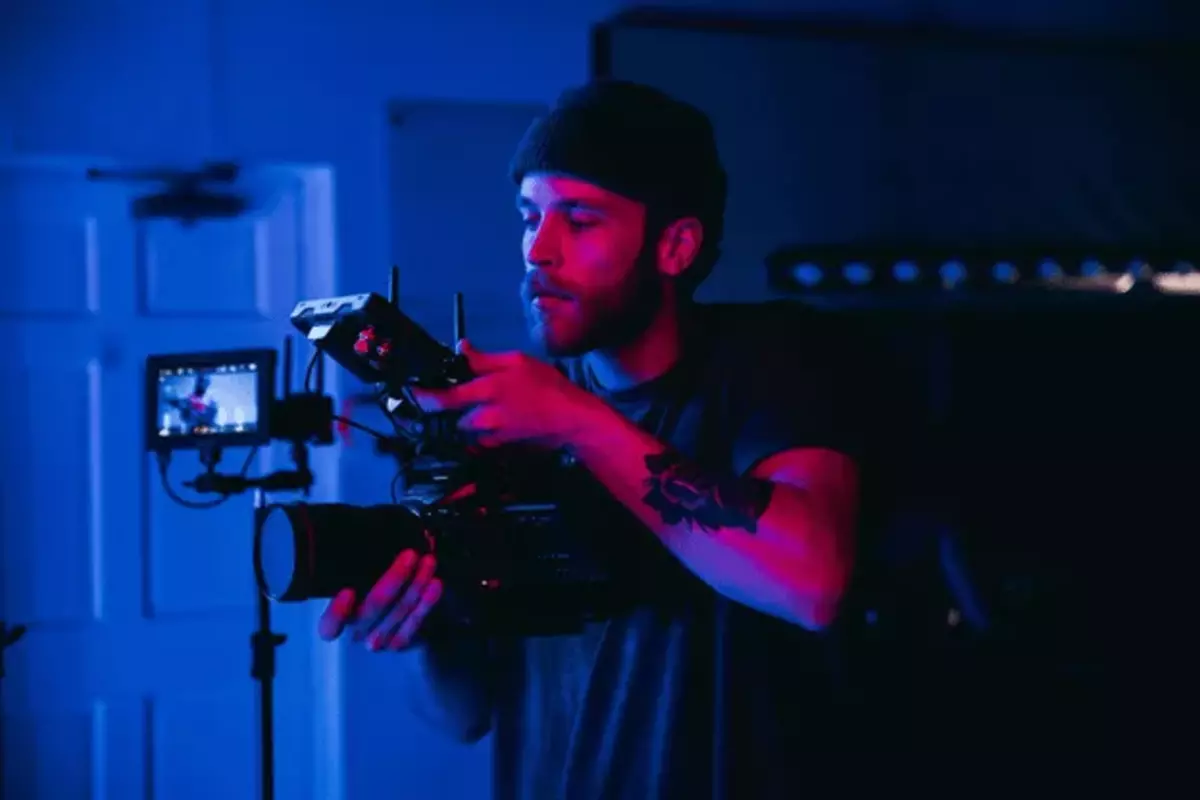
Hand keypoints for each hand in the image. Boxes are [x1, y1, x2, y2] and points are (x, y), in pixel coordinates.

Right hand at [317, 549, 441, 651]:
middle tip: (410, 555)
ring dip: (416, 585)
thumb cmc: (366, 584)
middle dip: (394, 580)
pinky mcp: (400, 642)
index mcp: (338, 617)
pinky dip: (426, 603)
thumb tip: (382, 529)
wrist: (385, 612)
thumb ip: (363, 561)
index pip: (329, 626)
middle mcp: (357, 632)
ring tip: (428, 562)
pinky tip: (435, 584)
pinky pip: (415, 624)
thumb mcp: (358, 572)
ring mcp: (379, 640)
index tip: (347, 591)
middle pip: (372, 610)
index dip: (336, 613)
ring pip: (398, 614)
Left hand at [411, 339, 600, 449]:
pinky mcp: (497, 448)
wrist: (571, 421)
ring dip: (460, 420)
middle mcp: (484, 417)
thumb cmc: (548, 387)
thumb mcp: (518, 362)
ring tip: (471, 409)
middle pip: (449, 417)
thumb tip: (461, 347)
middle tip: (437, 399)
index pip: (444, 397)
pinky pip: (476, 441)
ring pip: (462, 429)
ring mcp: (490, 436)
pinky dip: (474, 433)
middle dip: (443, 409)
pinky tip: (486, 423)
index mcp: (487, 391)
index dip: (423, 396)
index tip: (410, 391)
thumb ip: (485, 358)